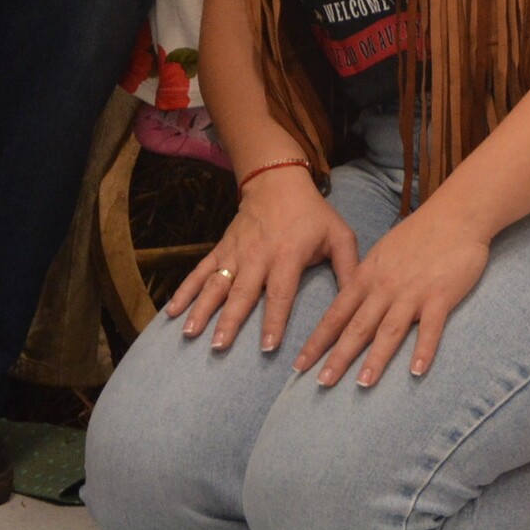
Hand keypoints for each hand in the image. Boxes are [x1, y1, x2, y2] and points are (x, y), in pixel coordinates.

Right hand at [168, 167, 358, 354]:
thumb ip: (349, 268)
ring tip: (190, 334)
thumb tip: (358, 301)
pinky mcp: (220, 249)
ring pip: (216, 284)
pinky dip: (184, 290)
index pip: (280, 293)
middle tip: (219, 347)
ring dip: (202, 309)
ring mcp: (235, 252)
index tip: (268, 347)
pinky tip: (171, 312)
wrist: (277, 182)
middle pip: (242, 293)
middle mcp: (258, 256)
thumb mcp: (339, 236)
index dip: (274, 320)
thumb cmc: (313, 214)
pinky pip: (199, 271)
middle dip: (230, 321)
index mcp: (288, 255)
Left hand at [293, 200, 490, 387]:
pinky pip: (431, 327)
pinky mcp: (440, 295)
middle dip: (338, 357)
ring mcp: (413, 292)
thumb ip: (367, 277)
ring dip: (375, 359)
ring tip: (362, 384)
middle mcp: (385, 287)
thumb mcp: (383, 251)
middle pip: (357, 327)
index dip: (317, 341)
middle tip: (321, 384)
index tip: (300, 365)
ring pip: (389, 330)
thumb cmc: (420, 232)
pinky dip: (424, 350)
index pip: (336, 314)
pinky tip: (417, 371)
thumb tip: (350, 298)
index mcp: (368, 276)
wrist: (457, 214)